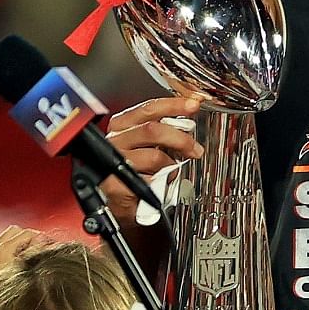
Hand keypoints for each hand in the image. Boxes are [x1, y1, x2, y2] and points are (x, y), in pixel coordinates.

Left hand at [0, 225, 49, 281]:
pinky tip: (17, 264)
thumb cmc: (8, 296)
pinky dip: (10, 251)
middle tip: (38, 250)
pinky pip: (0, 248)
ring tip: (28, 257)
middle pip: (15, 231)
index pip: (27, 233)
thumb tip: (45, 245)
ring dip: (19, 244)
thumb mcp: (30, 273)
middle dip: (28, 238)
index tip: (48, 248)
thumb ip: (37, 253)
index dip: (40, 240)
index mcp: (2, 250)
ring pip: (7, 238)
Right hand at [101, 97, 203, 227]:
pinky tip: (157, 183)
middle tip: (195, 149)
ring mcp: (113, 161)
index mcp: (122, 125)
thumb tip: (187, 124)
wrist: (124, 205)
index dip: (173, 105)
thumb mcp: (150, 146)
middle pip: (153, 129)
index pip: (149, 108)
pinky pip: (148, 179)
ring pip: (154, 155)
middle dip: (181, 138)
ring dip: (170, 165)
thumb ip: (165, 132)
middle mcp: (115, 139)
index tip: (193, 104)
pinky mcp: (114, 183)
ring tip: (170, 171)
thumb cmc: (136, 173)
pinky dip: (160, 182)